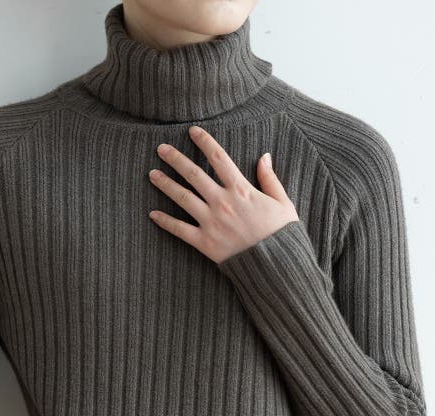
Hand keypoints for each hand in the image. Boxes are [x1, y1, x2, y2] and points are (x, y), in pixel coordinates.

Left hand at [146, 124, 299, 264]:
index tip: (192, 131)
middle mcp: (222, 202)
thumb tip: (264, 156)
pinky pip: (180, 229)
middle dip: (176, 159)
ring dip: (165, 184)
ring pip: (183, 197)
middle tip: (161, 149)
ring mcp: (211, 222)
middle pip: (194, 174)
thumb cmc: (281, 234)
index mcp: (241, 189)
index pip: (219, 157)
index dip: (204, 142)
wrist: (275, 265)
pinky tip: (152, 214)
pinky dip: (165, 222)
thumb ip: (270, 178)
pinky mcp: (204, 242)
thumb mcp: (283, 202)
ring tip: (152, 174)